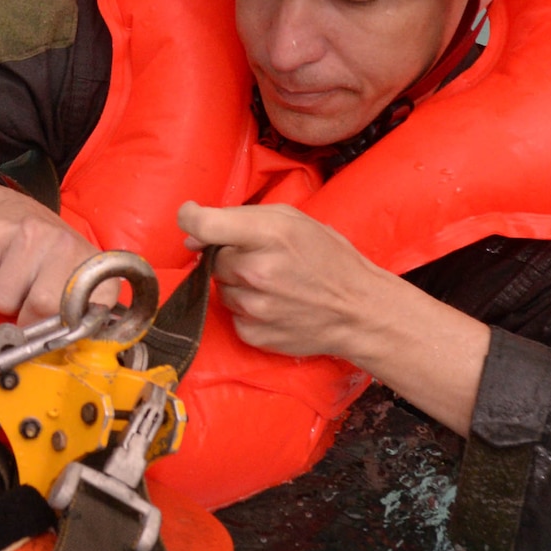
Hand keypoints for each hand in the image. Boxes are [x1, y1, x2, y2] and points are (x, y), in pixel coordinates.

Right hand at [0, 180, 105, 324]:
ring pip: (3, 300)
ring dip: (0, 301)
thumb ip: (81, 316)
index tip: (53, 327)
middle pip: (41, 306)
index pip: (84, 313)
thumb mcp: (73, 283)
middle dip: (26, 315)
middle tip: (26, 300)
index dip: (63, 329)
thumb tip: (77, 352)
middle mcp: (66, 243)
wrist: (3, 209)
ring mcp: (30, 233)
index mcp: (92, 265)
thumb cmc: (42, 256)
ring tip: (10, 280)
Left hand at [176, 201, 488, 434]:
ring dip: (238, 283)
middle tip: (263, 258)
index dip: (190, 217)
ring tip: (274, 283)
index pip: (205, 224)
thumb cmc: (329, 259)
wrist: (359, 311)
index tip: (191, 216)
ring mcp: (254, 306)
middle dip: (230, 254)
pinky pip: (232, 314)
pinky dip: (246, 309)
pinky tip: (274, 304)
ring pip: (221, 287)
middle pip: (213, 257)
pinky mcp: (253, 333)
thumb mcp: (295, 220)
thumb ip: (243, 218)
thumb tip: (193, 235)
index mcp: (270, 234)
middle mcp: (258, 270)